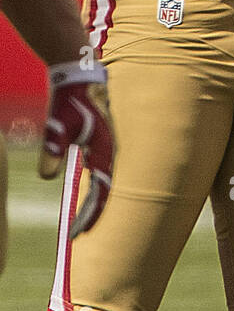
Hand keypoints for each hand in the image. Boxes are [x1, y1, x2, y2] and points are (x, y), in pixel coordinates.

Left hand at [40, 64, 115, 235]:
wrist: (81, 77)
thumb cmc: (70, 101)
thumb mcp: (57, 126)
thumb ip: (52, 150)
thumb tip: (45, 178)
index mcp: (103, 150)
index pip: (101, 191)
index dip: (91, 214)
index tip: (77, 233)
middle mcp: (110, 151)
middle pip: (106, 190)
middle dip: (93, 213)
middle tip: (77, 233)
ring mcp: (109, 146)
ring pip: (107, 182)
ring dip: (96, 201)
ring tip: (84, 219)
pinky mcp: (103, 142)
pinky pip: (103, 171)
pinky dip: (97, 186)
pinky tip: (89, 192)